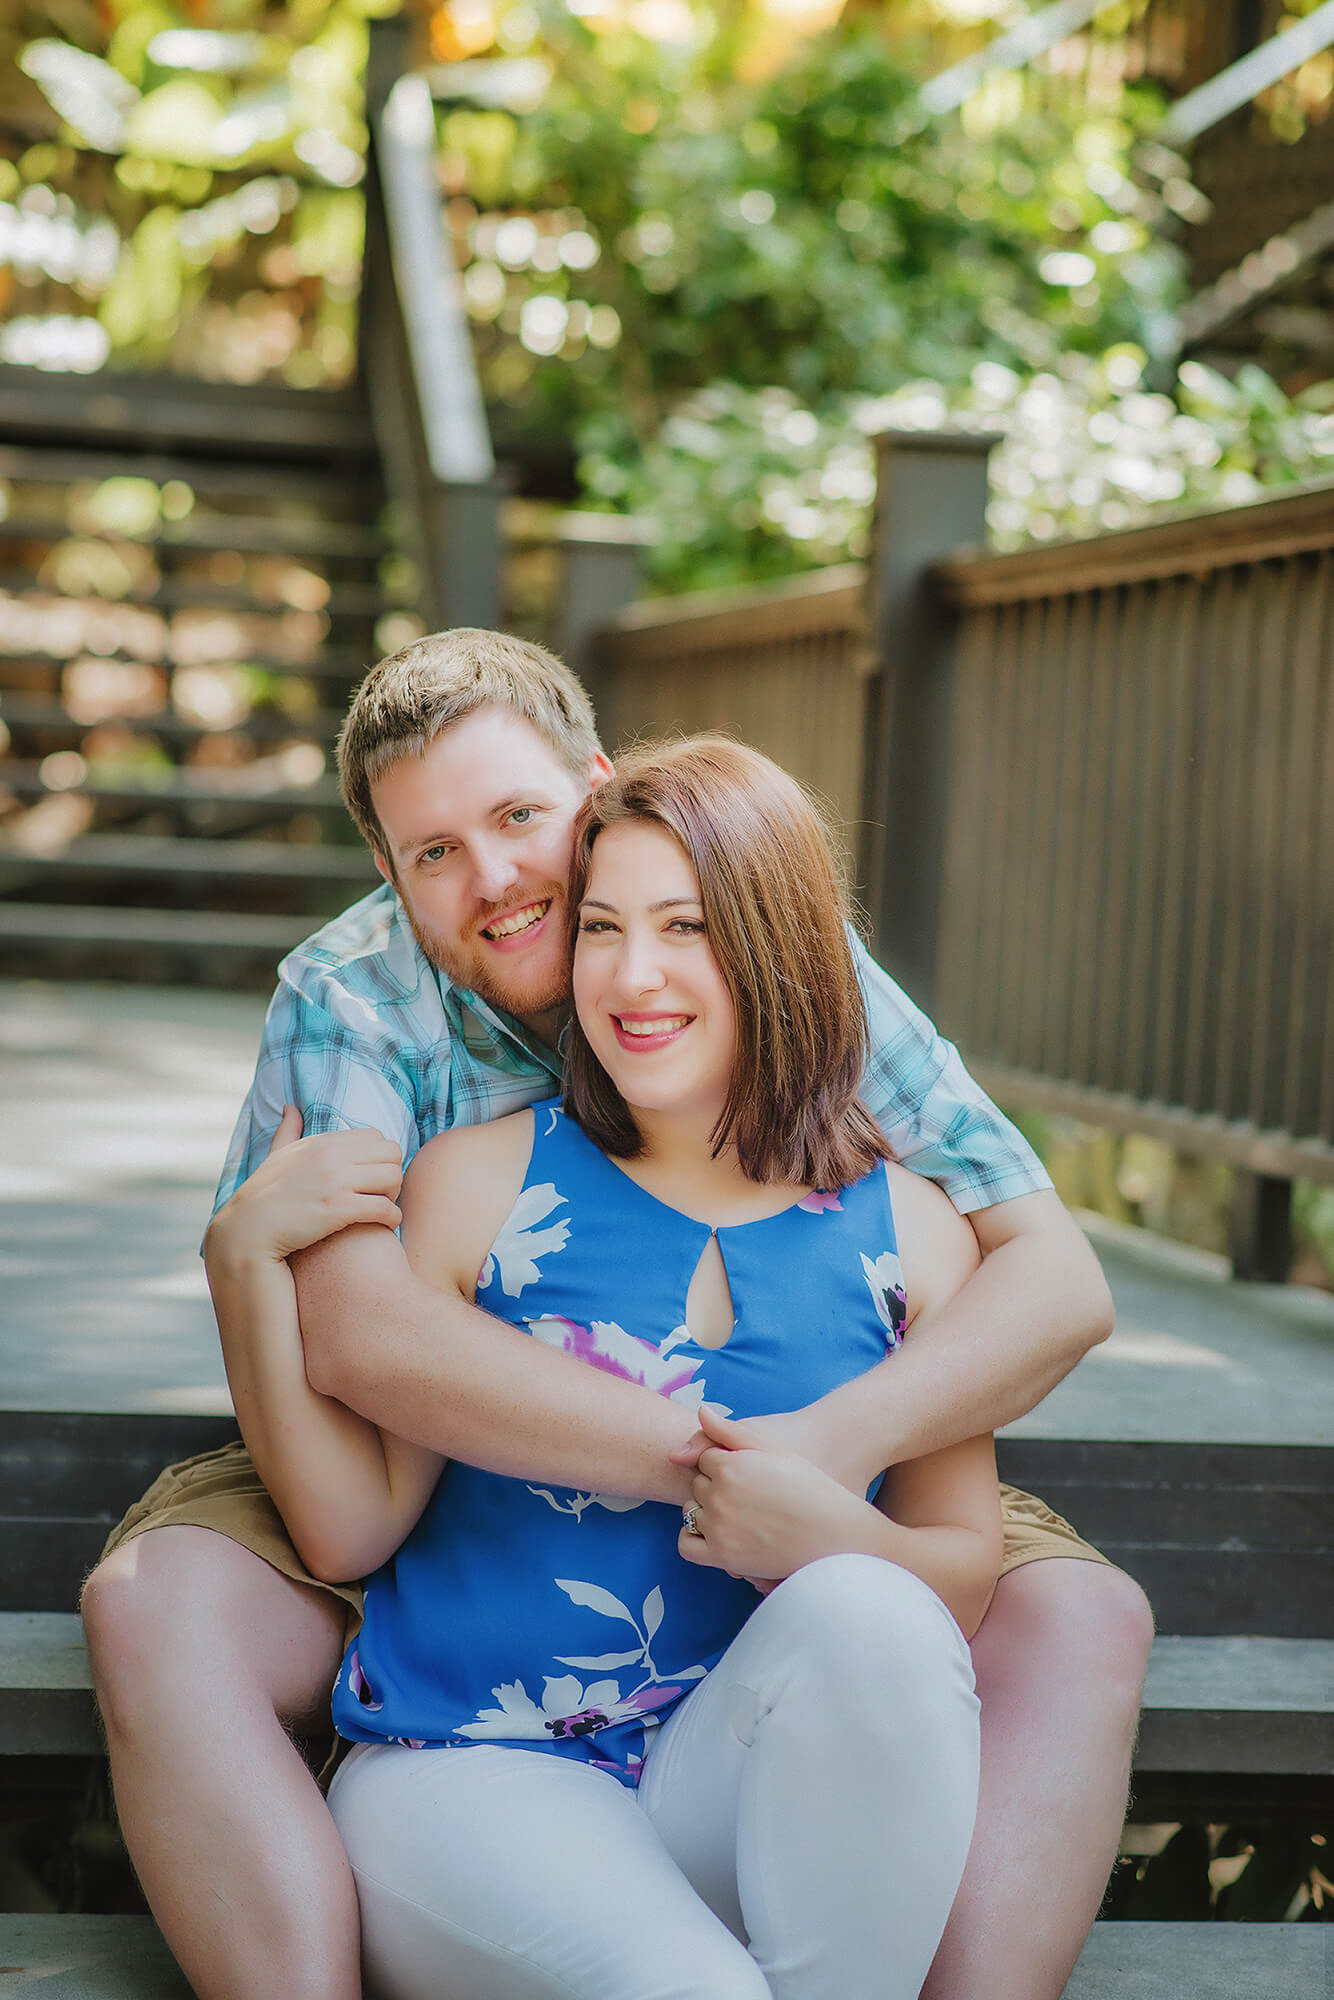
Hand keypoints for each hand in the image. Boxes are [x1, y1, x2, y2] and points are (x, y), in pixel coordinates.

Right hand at [205, 1109, 402, 1268]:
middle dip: (393, 1172)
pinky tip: (386, 1223)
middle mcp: (330, 1157)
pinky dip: (392, 1217)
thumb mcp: (277, 1155)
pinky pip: (384, 1207)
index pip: (376, 1136)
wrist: (248, 1231)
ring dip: (395, 1194)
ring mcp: (334, 1182)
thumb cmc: (264, 1195)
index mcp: (321, 1142)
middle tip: (384, 1192)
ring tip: (384, 1206)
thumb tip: (290, 1108)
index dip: (380, 1157)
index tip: (373, 1175)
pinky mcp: (338, 1210)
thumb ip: (288, 1130)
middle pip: (391, 1153)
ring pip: (393, 1177)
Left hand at [677, 1405, 878, 1581]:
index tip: (748, 1476)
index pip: (705, 1459)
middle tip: (748, 1497)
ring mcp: (718, 1526)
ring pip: (691, 1512)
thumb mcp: (773, 1449)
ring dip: (707, 1512)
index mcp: (731, 1465)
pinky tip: (718, 1535)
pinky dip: (694, 1539)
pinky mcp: (722, 1555)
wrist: (834, 1533)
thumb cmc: (809, 1487)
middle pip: (698, 1485)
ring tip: (741, 1516)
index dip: (725, 1466)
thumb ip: (731, 1431)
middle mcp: (719, 1495)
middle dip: (715, 1488)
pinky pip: (687, 1545)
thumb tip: (700, 1411)